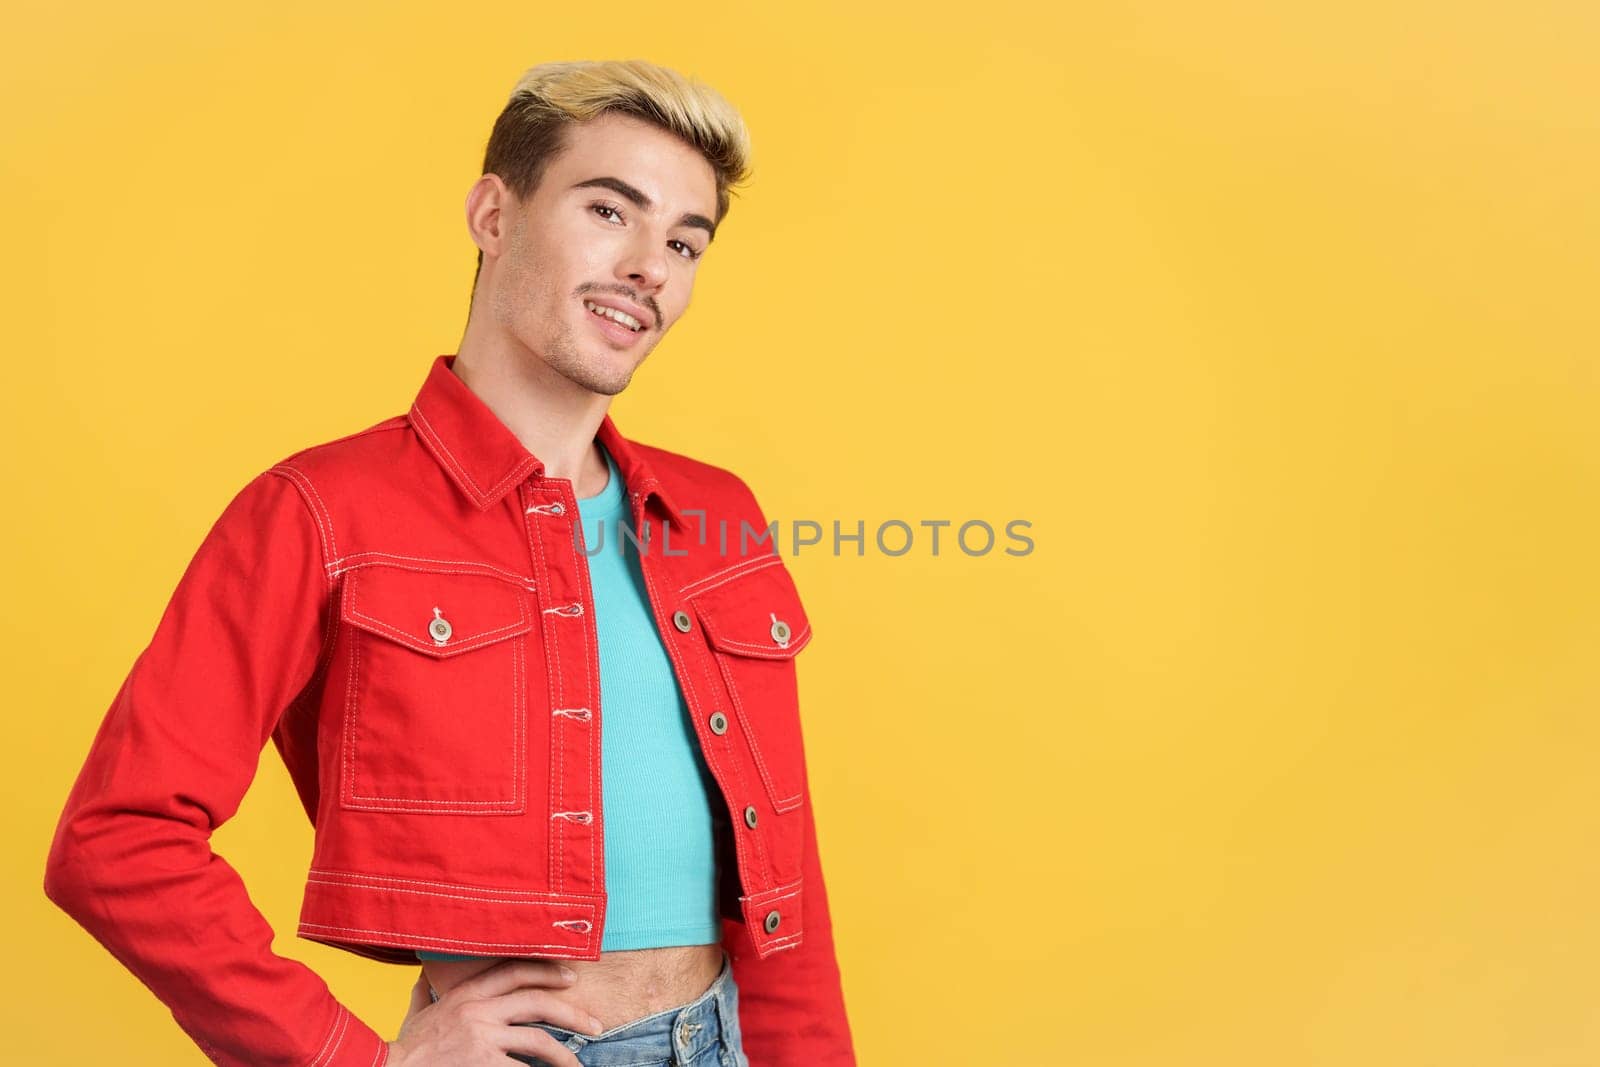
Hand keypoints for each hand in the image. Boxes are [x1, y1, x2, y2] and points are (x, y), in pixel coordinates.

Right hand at [386, 959, 603, 1066]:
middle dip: (572, 1013)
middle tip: (595, 1025)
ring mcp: (482, 1037)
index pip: (516, 971)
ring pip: (538, 1040)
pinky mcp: (483, 1063)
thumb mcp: (418, 1011)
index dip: (547, 970)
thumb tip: (423, 977)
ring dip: (564, 1055)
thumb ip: (427, 992)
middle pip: (538, 1002)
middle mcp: (479, 1010)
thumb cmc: (404, 1046)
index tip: (571, 976)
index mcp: (467, 993)